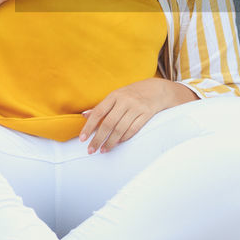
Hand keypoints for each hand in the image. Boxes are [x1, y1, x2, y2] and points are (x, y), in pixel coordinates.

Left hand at [79, 78, 196, 153]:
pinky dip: (124, 138)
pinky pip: (133, 129)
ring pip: (120, 129)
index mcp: (115, 95)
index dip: (89, 127)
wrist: (157, 90)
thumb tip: (84, 115)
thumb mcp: (116, 96)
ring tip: (103, 150)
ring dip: (110, 142)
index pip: (98, 112)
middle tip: (91, 150)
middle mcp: (125, 101)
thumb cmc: (132, 94)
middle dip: (98, 138)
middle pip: (108, 123)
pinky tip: (117, 144)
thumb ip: (101, 106)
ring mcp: (137, 107)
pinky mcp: (147, 114)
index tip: (82, 139)